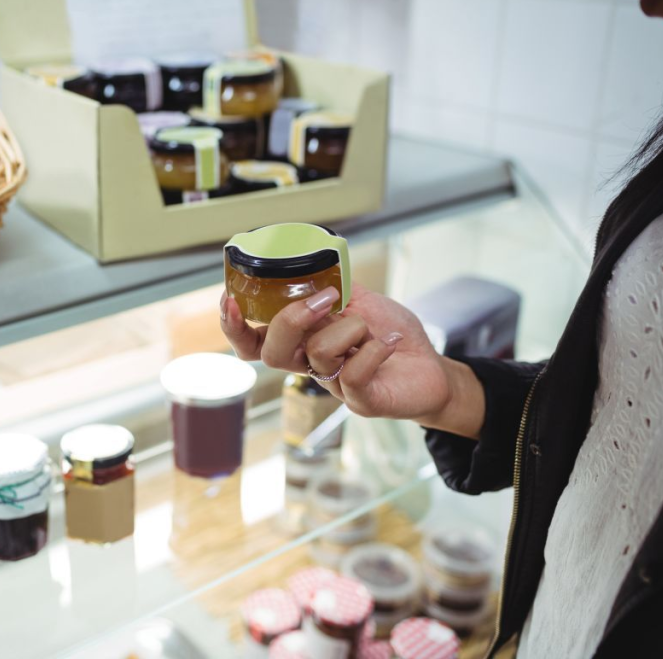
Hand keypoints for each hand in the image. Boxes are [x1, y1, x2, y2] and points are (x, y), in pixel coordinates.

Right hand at [220, 283, 483, 435]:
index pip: (254, 342)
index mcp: (303, 342)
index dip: (235, 326)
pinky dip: (372, 351)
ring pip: (317, 356)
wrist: (432, 369)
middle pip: (272, 353)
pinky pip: (352, 376)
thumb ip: (331, 285)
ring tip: (370, 326)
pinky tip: (388, 342)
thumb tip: (309, 262)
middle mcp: (311, 366)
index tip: (231, 300)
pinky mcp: (361, 401)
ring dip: (346, 330)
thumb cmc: (390, 334)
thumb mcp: (359, 300)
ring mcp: (334, 386)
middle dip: (289, 320)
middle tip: (322, 301)